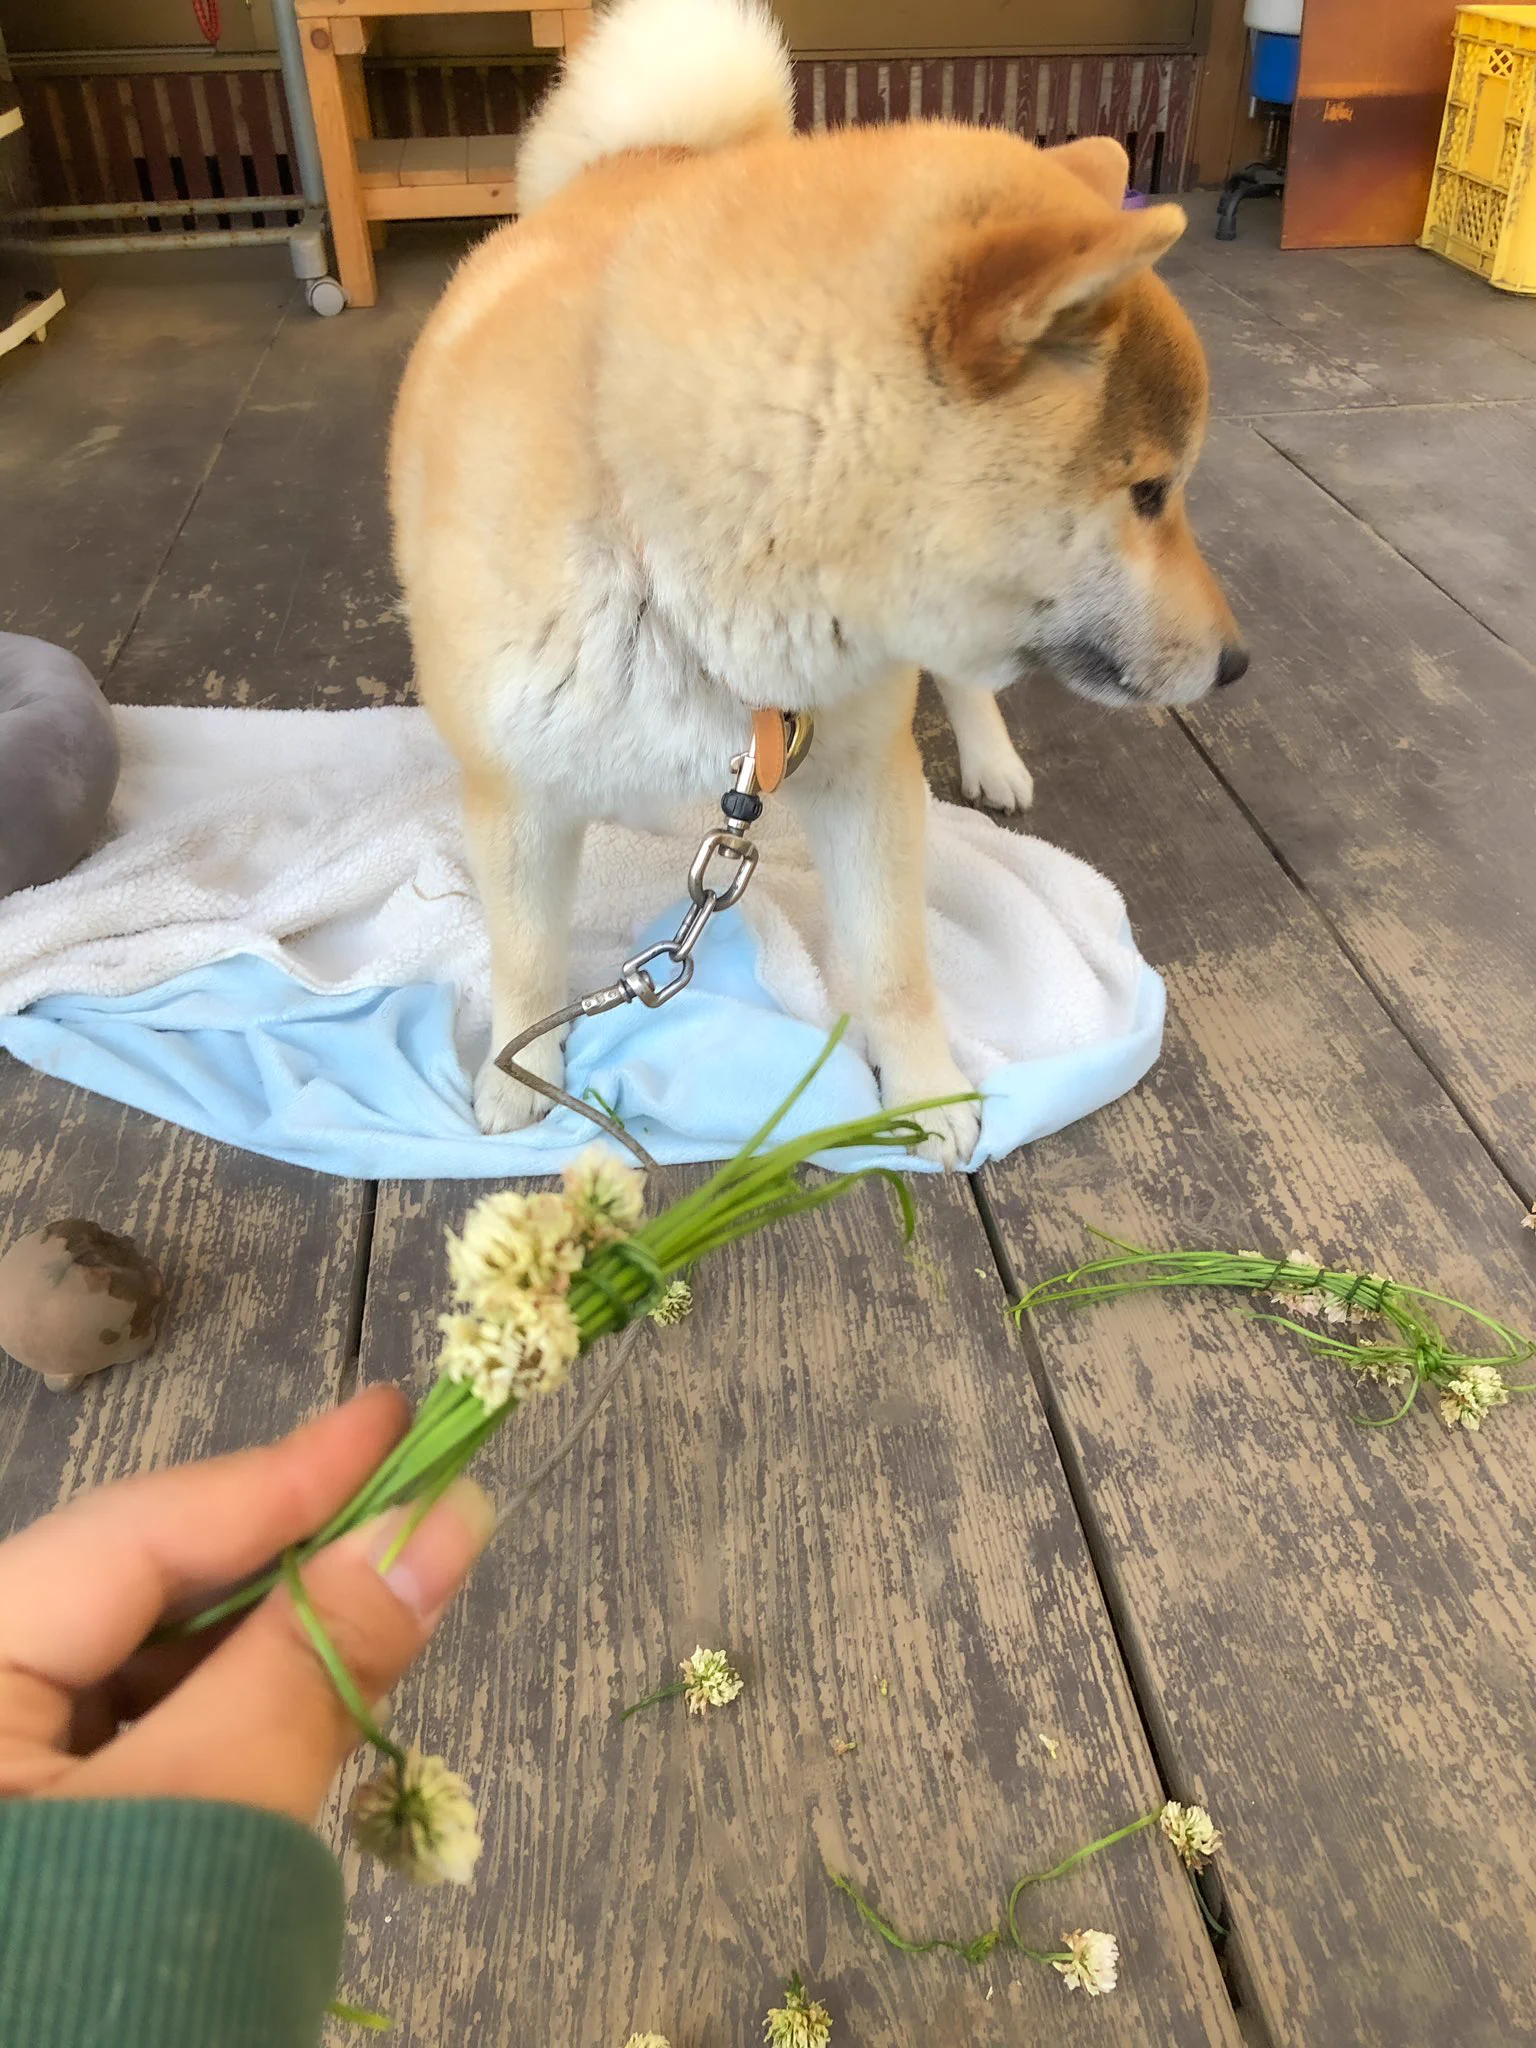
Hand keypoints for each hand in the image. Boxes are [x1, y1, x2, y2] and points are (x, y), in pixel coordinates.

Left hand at [0, 1386, 492, 1822]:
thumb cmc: (95, 1985)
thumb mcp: (211, 1810)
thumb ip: (313, 1659)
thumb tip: (440, 1518)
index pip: (133, 1532)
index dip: (281, 1477)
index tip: (397, 1418)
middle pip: (124, 1592)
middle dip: (271, 1564)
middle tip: (403, 1518)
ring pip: (121, 1667)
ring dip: (244, 1649)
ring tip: (363, 1619)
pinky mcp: (15, 1826)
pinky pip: (105, 1736)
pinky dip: (201, 1718)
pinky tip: (277, 1715)